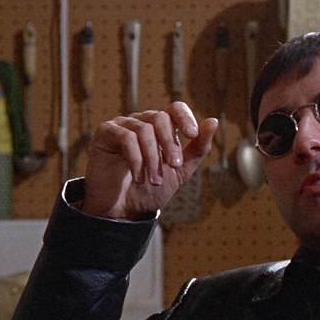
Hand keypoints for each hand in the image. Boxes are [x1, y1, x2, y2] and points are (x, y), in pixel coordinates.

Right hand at [82, 102, 217, 219]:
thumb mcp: (181, 171)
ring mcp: (123, 126)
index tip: (192, 134)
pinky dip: (136, 159)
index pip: (175, 109)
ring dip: (153, 158)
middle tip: (174, 165)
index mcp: (162, 128)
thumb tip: (213, 121)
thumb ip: (198, 148)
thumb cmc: (151, 190)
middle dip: (170, 144)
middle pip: (160, 118)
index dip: (185, 118)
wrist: (124, 210)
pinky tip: (139, 176)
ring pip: (143, 130)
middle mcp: (142, 122)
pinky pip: (125, 137)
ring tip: (154, 179)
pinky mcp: (106, 133)